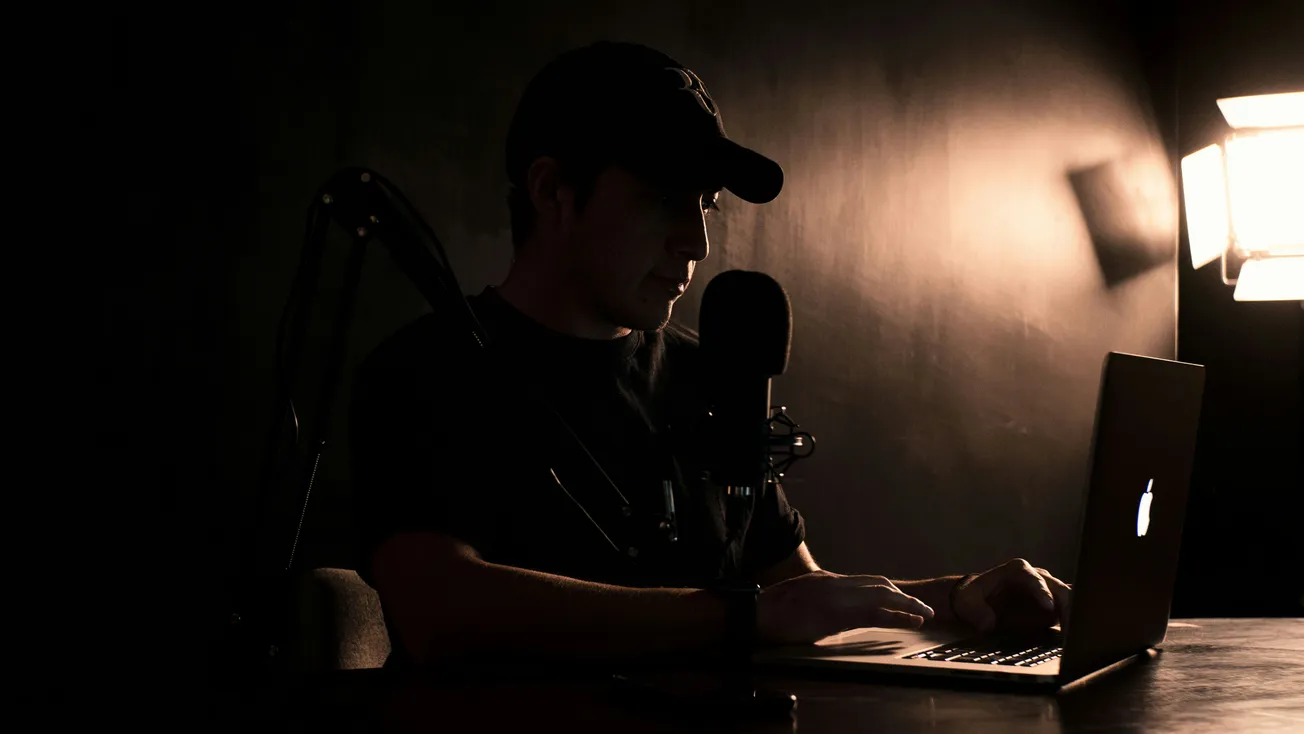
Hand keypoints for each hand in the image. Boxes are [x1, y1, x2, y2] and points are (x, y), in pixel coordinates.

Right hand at [756, 570, 935, 644]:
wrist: (753, 614)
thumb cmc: (770, 614)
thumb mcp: (800, 601)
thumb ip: (819, 605)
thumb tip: (834, 619)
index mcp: (826, 580)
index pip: (865, 581)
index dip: (888, 590)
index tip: (903, 600)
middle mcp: (834, 583)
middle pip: (878, 584)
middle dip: (903, 595)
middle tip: (922, 607)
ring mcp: (835, 596)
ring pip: (881, 594)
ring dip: (906, 604)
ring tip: (924, 613)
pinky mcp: (835, 613)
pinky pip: (873, 613)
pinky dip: (896, 616)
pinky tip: (910, 621)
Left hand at [951, 558, 1071, 633]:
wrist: (977, 602)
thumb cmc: (972, 597)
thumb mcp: (967, 602)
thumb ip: (976, 612)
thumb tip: (989, 624)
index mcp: (1017, 570)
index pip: (1034, 578)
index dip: (1042, 591)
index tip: (1048, 608)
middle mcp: (1037, 577)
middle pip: (1058, 588)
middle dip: (1066, 605)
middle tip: (1069, 628)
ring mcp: (1047, 591)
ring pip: (1067, 601)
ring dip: (1073, 618)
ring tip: (1074, 638)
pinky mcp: (1051, 607)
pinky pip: (1066, 614)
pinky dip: (1071, 624)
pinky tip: (1073, 639)